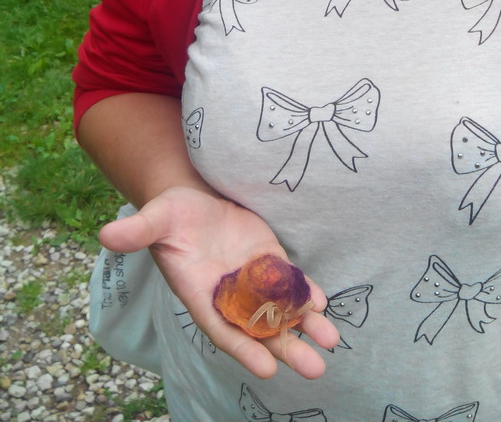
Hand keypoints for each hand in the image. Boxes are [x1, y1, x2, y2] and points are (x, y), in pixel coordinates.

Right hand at [98, 186, 338, 378]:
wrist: (193, 195)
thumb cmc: (171, 211)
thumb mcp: (155, 218)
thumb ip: (137, 230)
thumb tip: (106, 233)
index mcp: (200, 292)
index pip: (222, 328)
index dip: (243, 347)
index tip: (267, 369)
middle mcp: (229, 293)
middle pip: (260, 328)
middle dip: (286, 348)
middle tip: (316, 369)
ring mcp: (251, 278)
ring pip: (280, 309)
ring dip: (305, 326)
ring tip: (331, 342)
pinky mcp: (268, 259)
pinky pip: (289, 283)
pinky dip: (305, 294)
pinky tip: (322, 304)